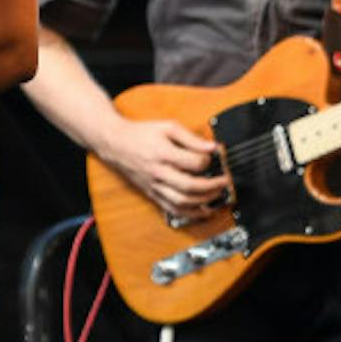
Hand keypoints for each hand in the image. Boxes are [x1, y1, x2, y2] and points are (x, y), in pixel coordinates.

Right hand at [100, 117, 225, 223]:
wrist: (116, 144)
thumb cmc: (141, 134)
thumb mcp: (167, 127)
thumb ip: (191, 138)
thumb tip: (212, 147)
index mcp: (163, 153)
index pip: (192, 163)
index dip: (208, 160)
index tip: (215, 156)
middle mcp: (158, 173)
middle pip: (189, 187)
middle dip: (212, 186)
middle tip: (225, 181)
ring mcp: (155, 186)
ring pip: (181, 202)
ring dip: (204, 201)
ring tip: (218, 194)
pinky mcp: (153, 194)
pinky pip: (172, 209)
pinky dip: (190, 214)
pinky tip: (204, 211)